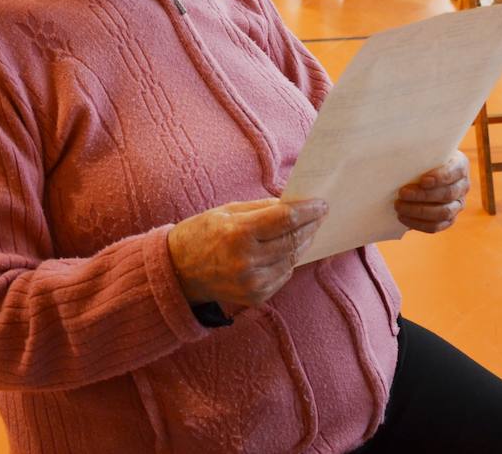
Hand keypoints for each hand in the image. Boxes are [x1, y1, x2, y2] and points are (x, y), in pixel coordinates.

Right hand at [167, 198, 327, 307]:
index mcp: (238, 233)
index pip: (286, 219)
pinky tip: (287, 250)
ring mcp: (252, 283)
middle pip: (293, 240)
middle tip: (320, 215)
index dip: (309, 210)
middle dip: (311, 226)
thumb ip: (264, 208)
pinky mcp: (255, 297)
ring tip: (307, 230)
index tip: (322, 204)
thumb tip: (295, 204)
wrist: (179, 271)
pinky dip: (289, 260)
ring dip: (303, 243)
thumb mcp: (229, 211)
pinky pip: (284, 275)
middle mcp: (246, 261)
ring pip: (292, 259)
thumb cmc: (204, 233)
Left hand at [395, 152, 469, 233]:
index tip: (423, 181)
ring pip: (443, 212)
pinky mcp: (448, 219)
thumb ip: (418, 153)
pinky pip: (436, 226)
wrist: (422, 172)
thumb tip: (398, 159)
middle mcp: (463, 186)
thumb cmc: (422, 158)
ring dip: (419, 211)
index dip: (441, 177)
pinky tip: (403, 218)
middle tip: (402, 193)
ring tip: (399, 206)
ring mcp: (457, 204)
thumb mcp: (423, 151)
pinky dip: (419, 224)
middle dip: (423, 195)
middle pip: (447, 194)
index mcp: (460, 165)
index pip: (456, 171)